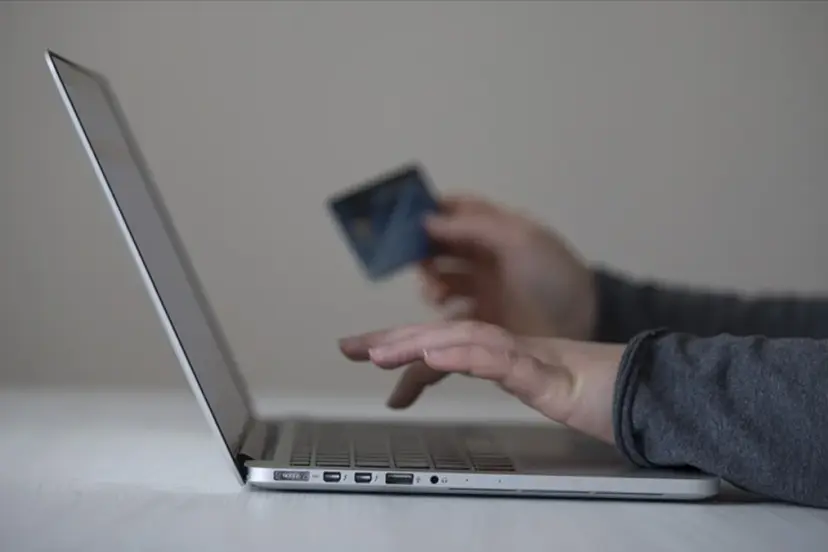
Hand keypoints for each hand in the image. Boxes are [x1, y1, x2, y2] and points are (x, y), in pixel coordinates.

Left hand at [339, 320, 623, 443]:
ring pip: (468, 341)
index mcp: (507, 355)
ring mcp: (532, 359)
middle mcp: (513, 349)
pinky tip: (436, 352)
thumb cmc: (605, 390)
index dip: (405, 346)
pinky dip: (467, 353)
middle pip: (446, 336)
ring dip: (419, 343)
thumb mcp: (547, 388)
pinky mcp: (552, 374)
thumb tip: (482, 368)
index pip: (448, 346)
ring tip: (377, 351)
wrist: (656, 390)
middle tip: (347, 347)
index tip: (366, 352)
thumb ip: (515, 375)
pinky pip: (504, 360)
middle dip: (392, 340)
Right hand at [381, 195, 597, 407]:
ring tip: (438, 295)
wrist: (588, 323)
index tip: (404, 223)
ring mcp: (482, 290)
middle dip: (424, 253)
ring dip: (431, 284)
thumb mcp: (519, 240)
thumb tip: (426, 219)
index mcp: (494, 230)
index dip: (429, 212)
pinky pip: (450, 315)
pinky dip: (442, 315)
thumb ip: (473, 226)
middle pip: (439, 247)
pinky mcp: (482, 321)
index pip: (454, 211)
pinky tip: (446, 318)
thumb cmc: (553, 275)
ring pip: (440, 280)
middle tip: (423, 266)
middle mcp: (483, 256)